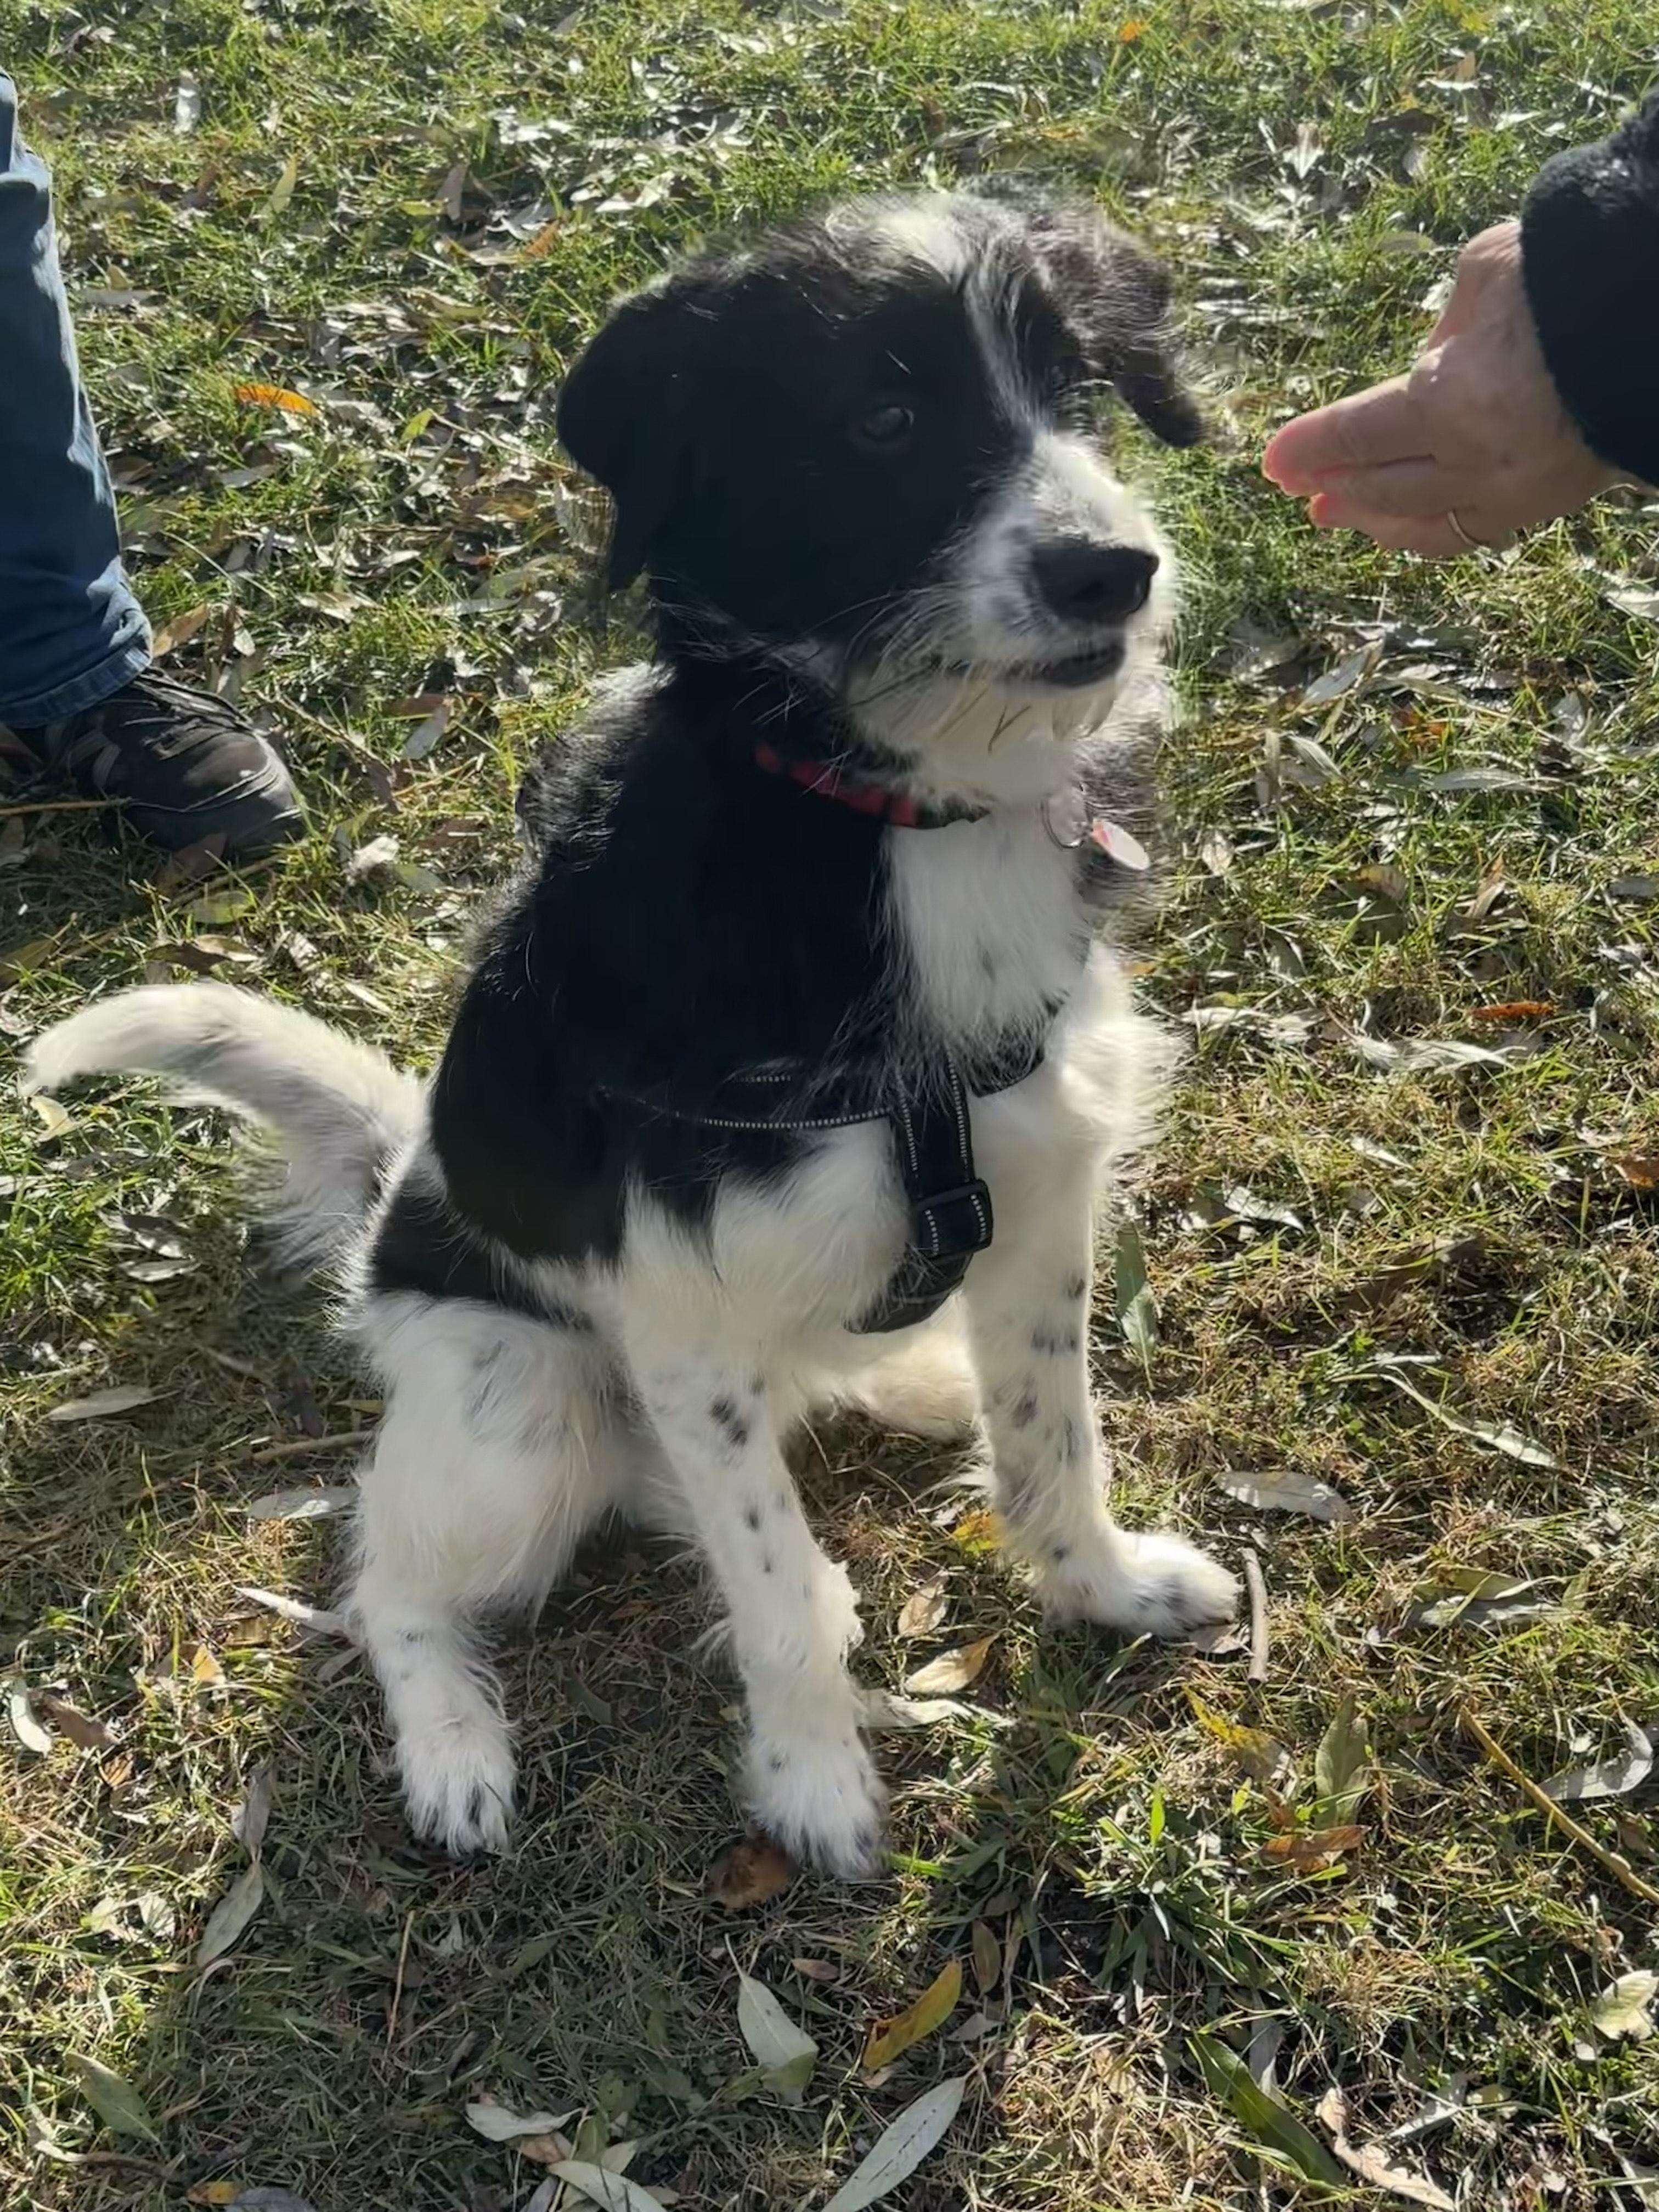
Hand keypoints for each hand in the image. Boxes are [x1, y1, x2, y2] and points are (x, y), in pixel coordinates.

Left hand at [1262, 221, 1621, 555]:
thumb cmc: (1572, 278)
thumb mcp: (1488, 273)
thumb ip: (1443, 325)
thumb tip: (1428, 357)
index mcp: (1450, 402)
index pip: (1355, 436)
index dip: (1309, 449)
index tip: (1273, 459)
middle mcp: (1473, 461)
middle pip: (1380, 486)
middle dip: (1332, 486)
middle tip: (1297, 488)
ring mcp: (1511, 490)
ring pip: (1421, 522)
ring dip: (1370, 519)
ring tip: (1333, 515)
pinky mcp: (1545, 503)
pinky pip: (1470, 533)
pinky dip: (1426, 534)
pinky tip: (1401, 529)